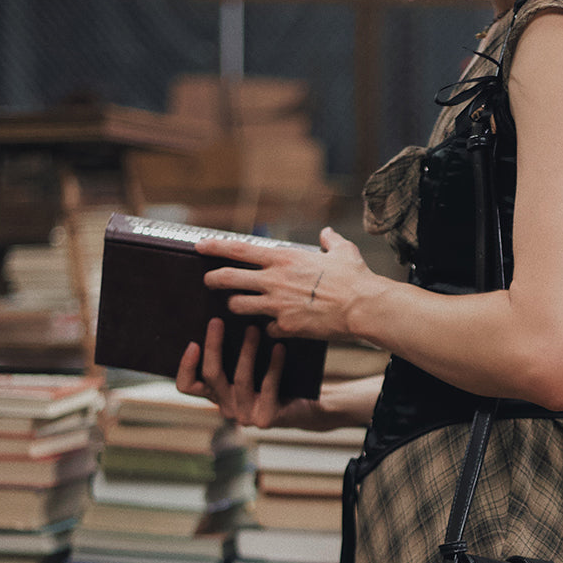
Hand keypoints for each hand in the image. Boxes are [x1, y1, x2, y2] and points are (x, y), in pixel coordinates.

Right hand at [176, 317, 321, 429]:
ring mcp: (244, 415)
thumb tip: (224, 316)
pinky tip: (280, 347)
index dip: (186, 366)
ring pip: (240, 378)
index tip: (193, 342)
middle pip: (211, 375)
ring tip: (253, 328)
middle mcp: (226, 407)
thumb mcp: (251, 366)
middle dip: (213, 345)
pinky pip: (268, 386)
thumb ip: (233, 352)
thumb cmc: (275, 380)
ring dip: (247, 350)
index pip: (187, 386)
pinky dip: (274, 364)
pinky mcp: (265, 418)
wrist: (305, 408)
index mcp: (216, 394)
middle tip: (217, 320)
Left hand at [197, 226, 375, 341]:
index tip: (199, 246)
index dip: (215, 247)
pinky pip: (268, 329)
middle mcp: (274, 280)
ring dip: (236, 306)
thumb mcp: (343, 251)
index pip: (239, 250)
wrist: (363, 307)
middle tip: (208, 281)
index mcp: (283, 258)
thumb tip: (327, 233)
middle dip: (213, 280)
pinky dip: (271, 328)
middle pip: (228, 279)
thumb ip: (330, 241)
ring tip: (239, 306)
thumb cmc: (355, 277)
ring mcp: (277, 305)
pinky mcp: (286, 327)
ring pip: (238, 306)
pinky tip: (277, 328)